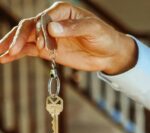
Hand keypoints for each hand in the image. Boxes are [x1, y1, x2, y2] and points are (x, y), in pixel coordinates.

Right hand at [0, 2, 136, 73]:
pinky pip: (31, 51)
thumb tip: (52, 28)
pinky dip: (19, 54)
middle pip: (29, 27)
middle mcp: (52, 24)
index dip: (39, 32)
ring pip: (26, 39)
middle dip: (17, 38)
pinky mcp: (49, 51)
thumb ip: (73, 27)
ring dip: (12, 46)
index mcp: (62, 12)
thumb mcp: (93, 28)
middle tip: (8, 49)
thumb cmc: (104, 37)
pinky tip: (8, 58)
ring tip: (0, 54)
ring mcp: (49, 38)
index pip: (43, 19)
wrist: (107, 54)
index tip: (42, 45)